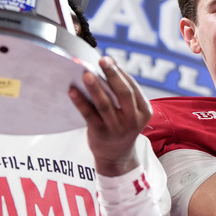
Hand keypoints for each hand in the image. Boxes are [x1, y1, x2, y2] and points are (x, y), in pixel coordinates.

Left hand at [68, 56, 151, 176]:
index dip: (120, 72)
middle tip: (101, 61)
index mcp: (144, 110)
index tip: (108, 60)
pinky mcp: (100, 134)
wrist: (116, 156)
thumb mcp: (131, 111)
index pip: (132, 87)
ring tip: (86, 74)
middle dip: (112, 75)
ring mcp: (116, 128)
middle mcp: (132, 120)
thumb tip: (105, 67)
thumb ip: (123, 94)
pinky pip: (89, 115)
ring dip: (95, 88)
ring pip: (105, 104)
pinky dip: (80, 102)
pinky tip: (72, 91)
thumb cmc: (121, 125)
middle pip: (123, 93)